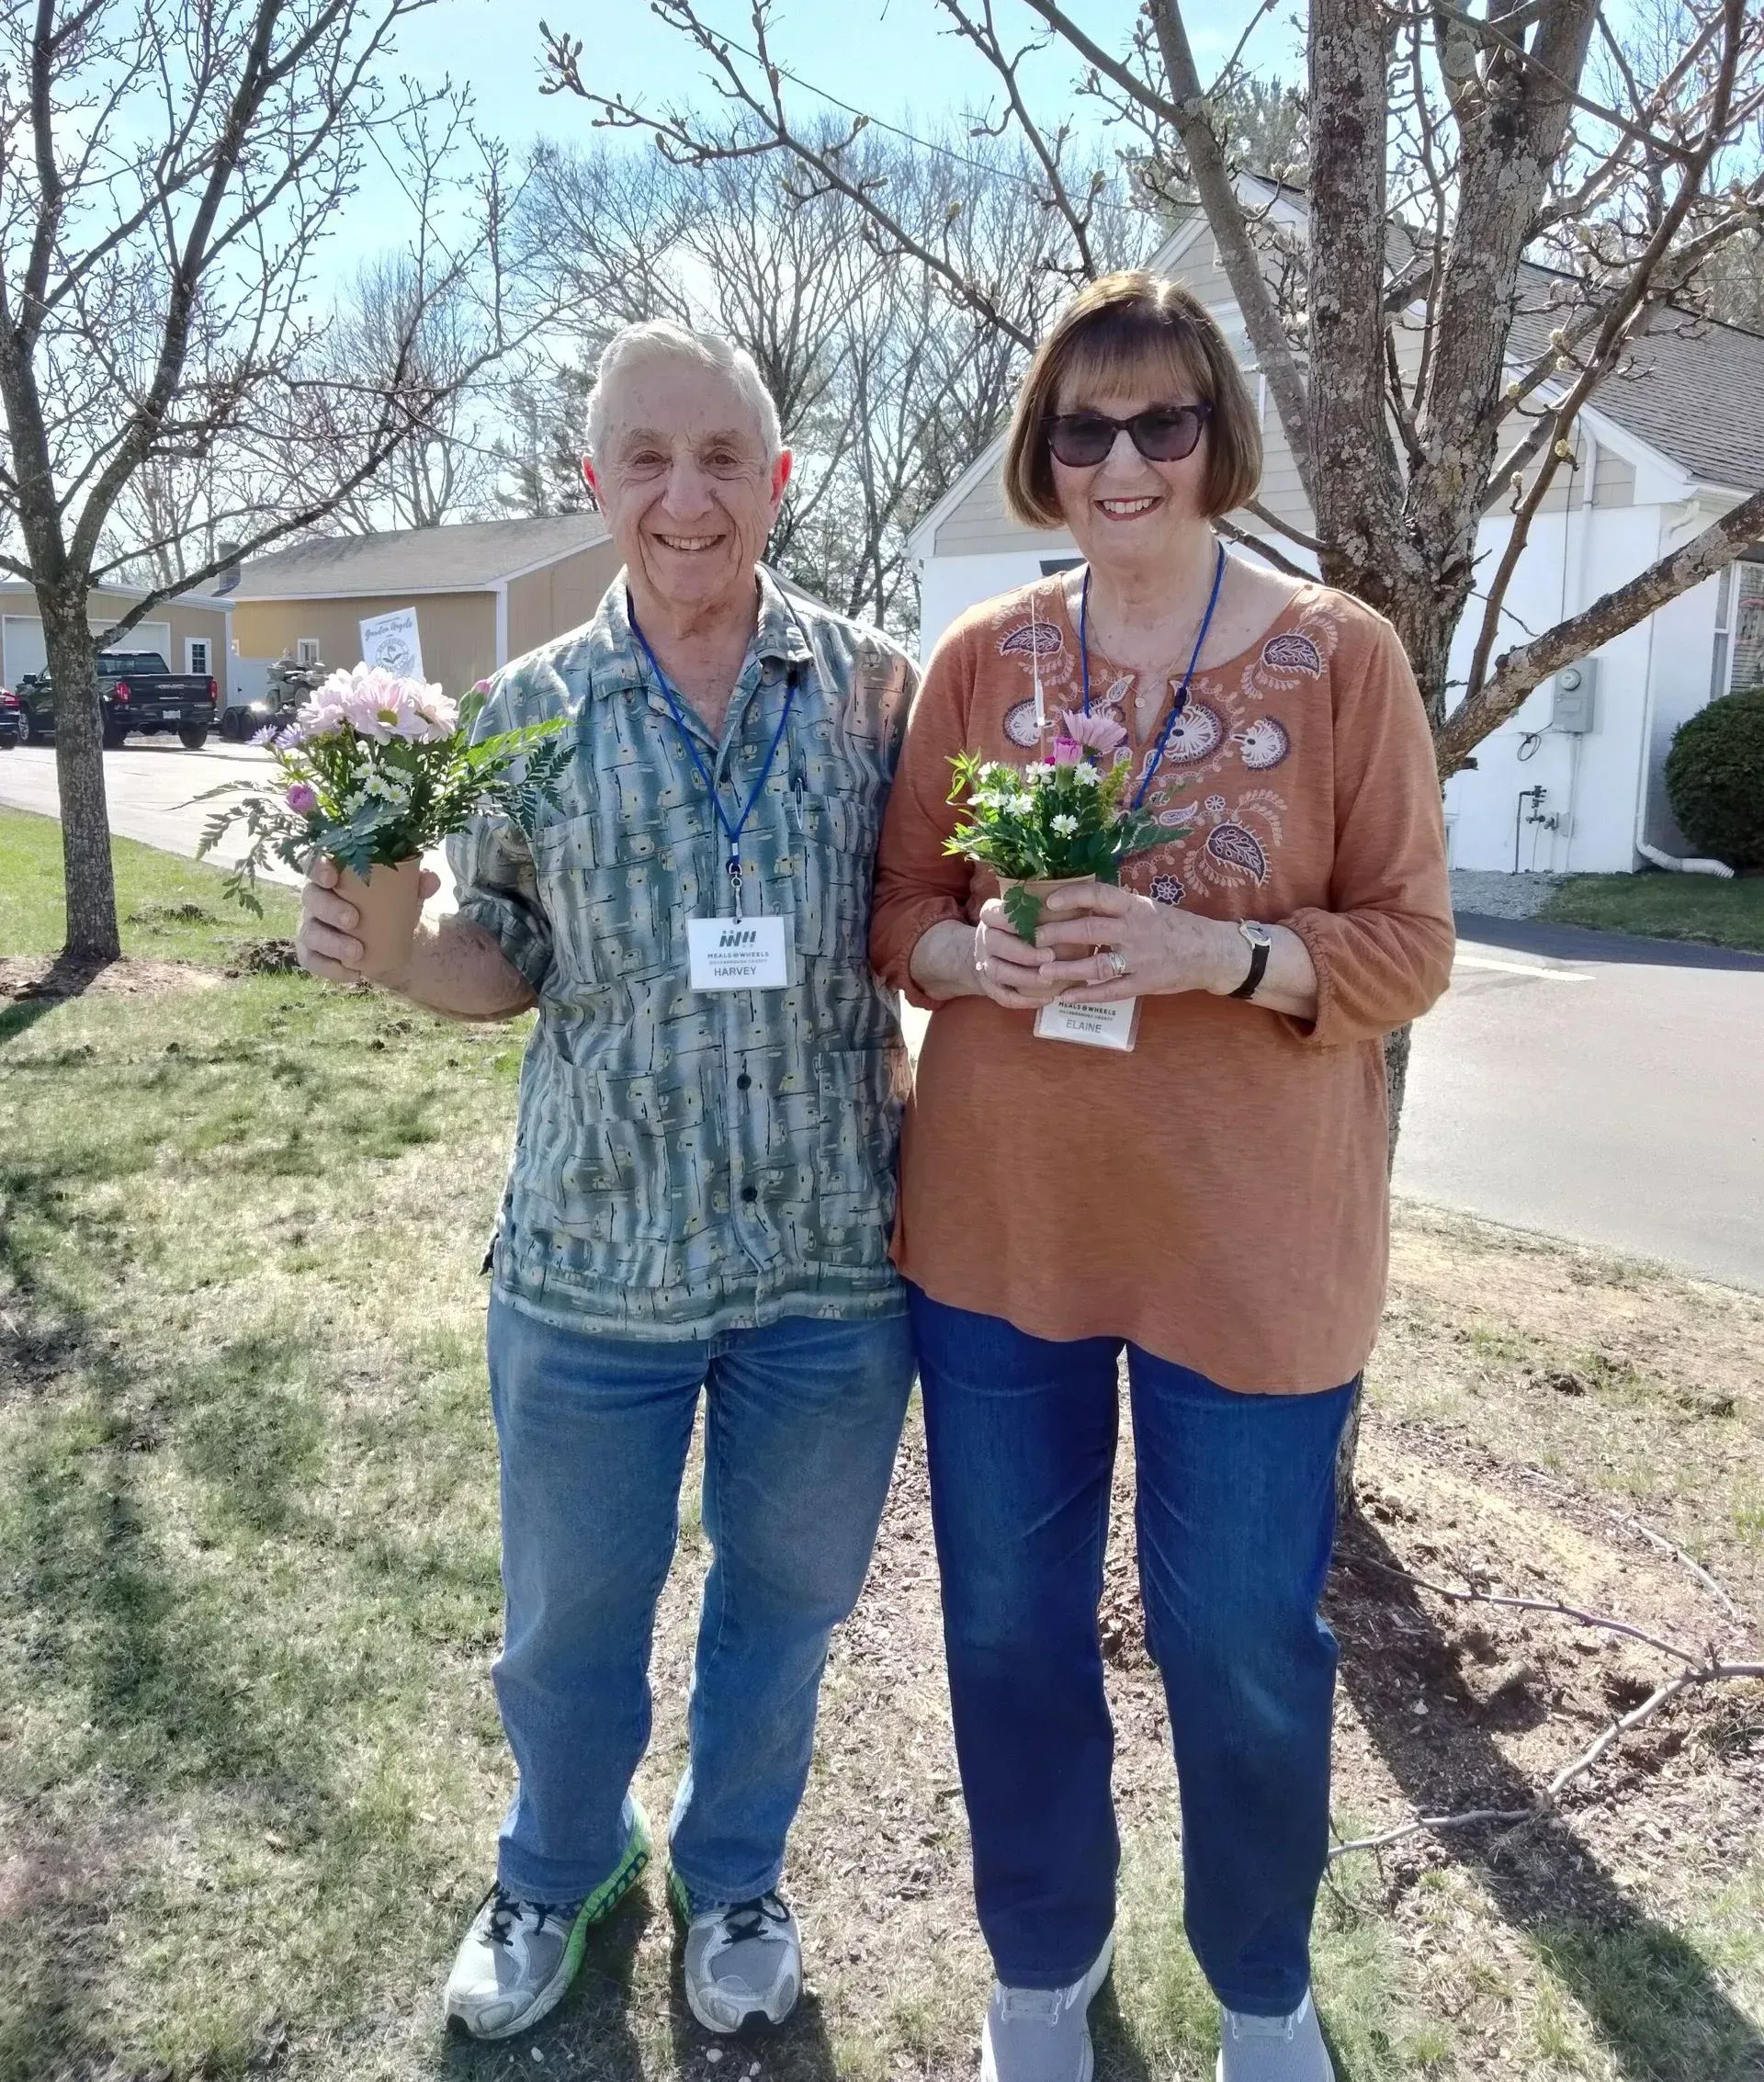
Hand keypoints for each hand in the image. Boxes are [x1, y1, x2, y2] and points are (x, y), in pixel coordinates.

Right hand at [295, 854, 439, 986]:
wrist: (387, 937)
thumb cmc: (387, 904)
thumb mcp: (404, 893)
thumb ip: (417, 884)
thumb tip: (431, 879)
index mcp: (332, 875)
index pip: (314, 863)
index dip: (317, 867)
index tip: (332, 876)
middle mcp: (316, 898)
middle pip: (311, 898)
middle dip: (329, 909)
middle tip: (353, 919)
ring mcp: (310, 925)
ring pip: (310, 932)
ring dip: (332, 943)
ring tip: (358, 953)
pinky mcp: (312, 952)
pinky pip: (313, 961)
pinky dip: (331, 969)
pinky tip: (353, 973)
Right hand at [971, 896, 1065, 1010]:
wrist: (989, 954)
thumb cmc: (1018, 929)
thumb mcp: (1022, 914)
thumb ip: (1041, 910)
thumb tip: (1082, 903)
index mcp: (992, 917)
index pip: (994, 914)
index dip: (1013, 920)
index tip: (1038, 923)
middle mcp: (985, 939)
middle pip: (996, 944)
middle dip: (1024, 952)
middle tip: (1050, 956)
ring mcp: (985, 964)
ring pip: (999, 972)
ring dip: (1025, 978)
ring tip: (1049, 980)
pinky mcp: (991, 988)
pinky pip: (1004, 997)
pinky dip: (1026, 1000)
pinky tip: (1048, 998)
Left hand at [1034, 882, 1239, 1002]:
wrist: (1211, 951)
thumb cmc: (1175, 926)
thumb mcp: (1148, 908)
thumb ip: (1118, 908)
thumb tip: (1079, 903)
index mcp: (1136, 907)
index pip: (1100, 895)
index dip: (1072, 896)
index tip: (1049, 902)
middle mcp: (1136, 930)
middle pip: (1091, 929)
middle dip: (1058, 934)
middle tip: (1034, 939)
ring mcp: (1140, 959)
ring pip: (1097, 964)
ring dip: (1066, 969)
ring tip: (1042, 971)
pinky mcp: (1144, 983)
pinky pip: (1111, 991)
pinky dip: (1087, 995)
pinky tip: (1066, 997)